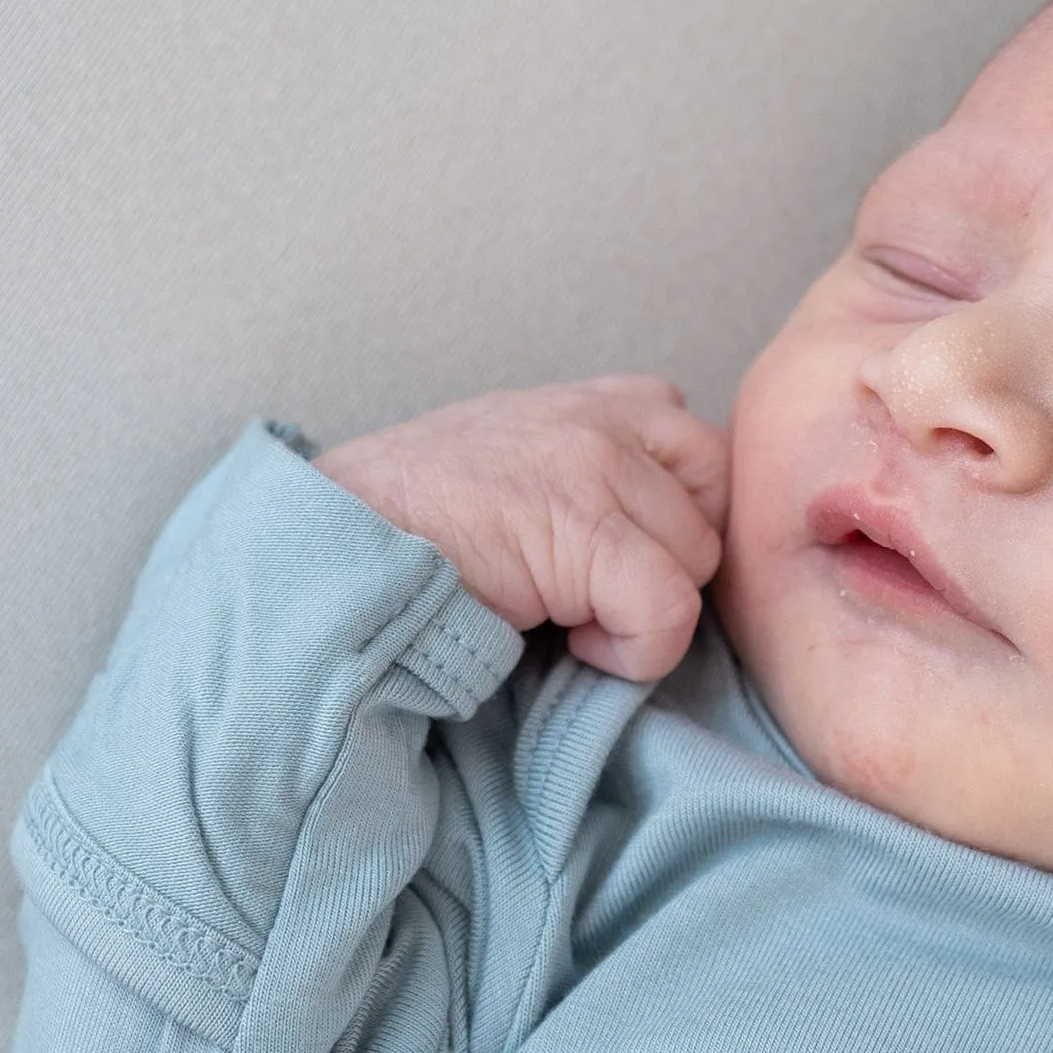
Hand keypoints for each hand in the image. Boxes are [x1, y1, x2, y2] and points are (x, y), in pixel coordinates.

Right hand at [315, 377, 728, 680]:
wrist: (339, 541)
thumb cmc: (418, 524)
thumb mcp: (519, 469)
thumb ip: (593, 477)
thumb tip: (658, 543)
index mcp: (596, 401)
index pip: (703, 451)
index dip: (678, 521)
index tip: (623, 564)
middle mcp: (605, 418)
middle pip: (713, 508)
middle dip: (670, 565)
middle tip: (599, 595)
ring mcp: (597, 466)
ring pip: (696, 561)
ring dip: (646, 611)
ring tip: (572, 617)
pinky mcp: (585, 530)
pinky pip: (668, 610)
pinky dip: (632, 651)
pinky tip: (570, 645)